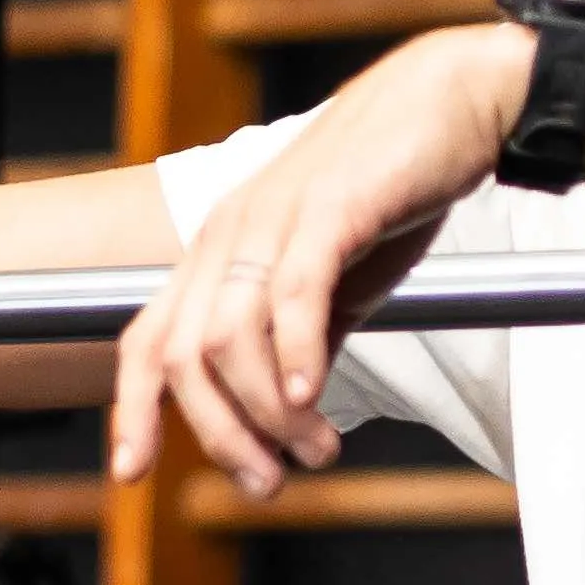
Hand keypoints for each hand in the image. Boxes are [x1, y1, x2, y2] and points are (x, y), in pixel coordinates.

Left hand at [114, 27, 534, 494]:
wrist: (452, 102)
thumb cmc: (391, 189)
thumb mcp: (334, 279)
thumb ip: (303, 338)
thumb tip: (291, 410)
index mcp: (219, 252)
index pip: (148, 339)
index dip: (131, 409)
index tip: (131, 473)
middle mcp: (229, 234)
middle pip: (185, 356)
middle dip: (220, 435)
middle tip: (269, 482)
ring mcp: (271, 217)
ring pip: (232, 338)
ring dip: (270, 413)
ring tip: (317, 451)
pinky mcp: (328, 208)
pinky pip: (292, 294)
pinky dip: (296, 356)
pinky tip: (315, 400)